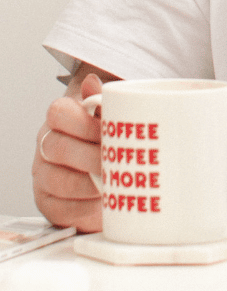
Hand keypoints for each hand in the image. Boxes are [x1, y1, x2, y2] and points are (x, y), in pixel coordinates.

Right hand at [32, 73, 103, 231]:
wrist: (110, 167)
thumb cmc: (112, 135)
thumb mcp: (114, 114)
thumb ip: (106, 99)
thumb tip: (92, 82)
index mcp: (60, 119)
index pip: (58, 112)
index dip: (83, 122)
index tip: (109, 130)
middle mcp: (46, 145)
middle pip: (57, 148)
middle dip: (91, 156)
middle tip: (117, 161)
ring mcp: (44, 175)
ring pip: (57, 180)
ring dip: (89, 183)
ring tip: (114, 183)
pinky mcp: (49, 204)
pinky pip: (60, 209)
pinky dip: (85, 208)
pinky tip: (104, 203)